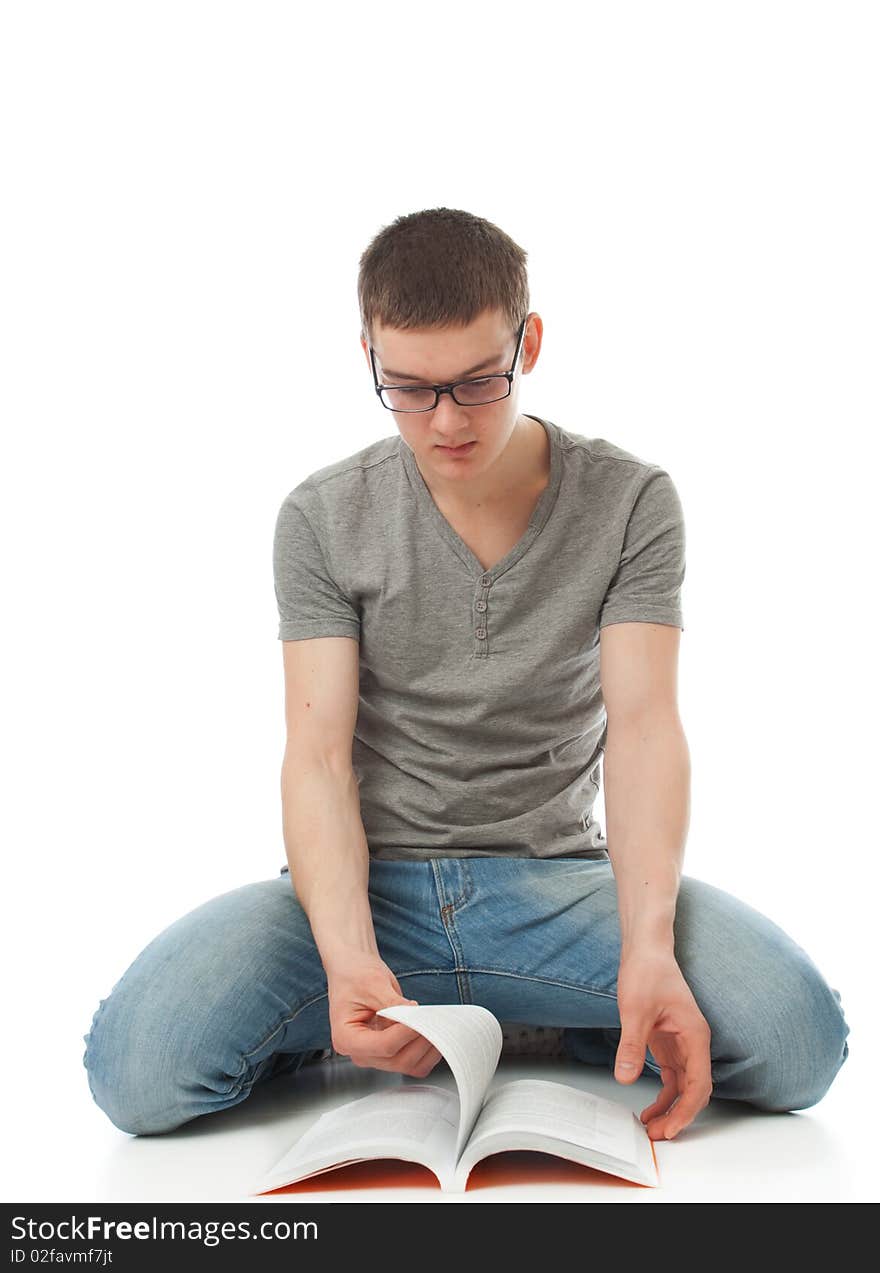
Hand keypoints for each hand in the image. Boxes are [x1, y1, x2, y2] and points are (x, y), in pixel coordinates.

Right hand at [325, 957, 442, 1078]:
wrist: (352, 972)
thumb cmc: (355, 976)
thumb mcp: (373, 984)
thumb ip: (394, 1004)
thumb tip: (416, 1017)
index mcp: (347, 1038)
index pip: (384, 1046)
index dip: (406, 1032)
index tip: (419, 1015)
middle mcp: (360, 1053)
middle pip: (398, 1060)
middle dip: (419, 1040)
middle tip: (432, 1018)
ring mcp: (375, 1055)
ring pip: (409, 1065)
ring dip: (427, 1047)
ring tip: (434, 1022)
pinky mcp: (389, 1053)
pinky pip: (413, 1062)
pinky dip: (427, 1051)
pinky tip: (431, 1030)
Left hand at [613, 947, 712, 1139]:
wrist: (646, 949)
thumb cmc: (647, 971)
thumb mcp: (635, 1010)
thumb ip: (631, 1046)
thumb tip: (625, 1078)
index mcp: (695, 1035)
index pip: (699, 1084)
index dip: (686, 1111)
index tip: (670, 1129)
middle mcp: (694, 1042)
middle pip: (695, 1090)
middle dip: (679, 1115)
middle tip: (658, 1134)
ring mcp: (683, 1042)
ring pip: (684, 1086)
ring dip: (671, 1107)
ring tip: (651, 1126)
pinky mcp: (669, 1041)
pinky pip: (672, 1075)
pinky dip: (663, 1093)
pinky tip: (650, 1105)